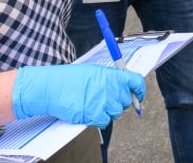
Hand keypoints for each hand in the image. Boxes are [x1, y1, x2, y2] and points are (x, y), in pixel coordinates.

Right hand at [12, 64, 146, 127]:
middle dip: (120, 101)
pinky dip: (99, 118)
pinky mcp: (94, 115)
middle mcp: (110, 89)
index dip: (140, 90)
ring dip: (109, 110)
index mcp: (111, 75)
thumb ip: (111, 78)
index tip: (139, 95)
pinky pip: (105, 121)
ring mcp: (103, 103)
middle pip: (127, 100)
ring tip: (95, 103)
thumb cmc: (70, 78)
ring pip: (117, 113)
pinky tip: (90, 111)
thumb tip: (125, 85)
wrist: (52, 88)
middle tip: (108, 99)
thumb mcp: (94, 71)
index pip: (136, 82)